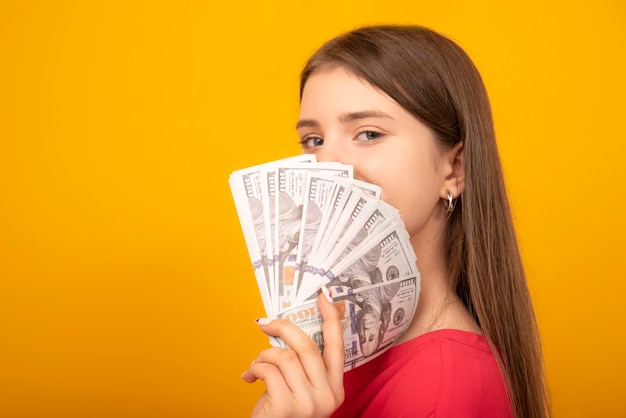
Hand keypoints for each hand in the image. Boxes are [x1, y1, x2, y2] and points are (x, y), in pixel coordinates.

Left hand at [241, 290, 344, 417]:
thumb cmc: (281, 415)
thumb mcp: (299, 389)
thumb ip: (300, 365)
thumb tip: (284, 330)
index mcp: (334, 388)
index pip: (336, 346)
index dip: (331, 319)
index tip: (325, 297)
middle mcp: (327, 395)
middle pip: (307, 346)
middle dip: (282, 327)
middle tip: (265, 322)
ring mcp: (310, 403)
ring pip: (284, 356)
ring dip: (262, 356)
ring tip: (255, 367)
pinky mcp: (289, 407)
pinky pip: (268, 370)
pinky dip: (254, 369)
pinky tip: (249, 378)